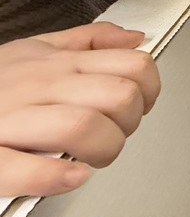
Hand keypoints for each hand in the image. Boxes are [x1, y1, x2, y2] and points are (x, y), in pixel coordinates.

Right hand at [0, 22, 159, 197]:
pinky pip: (24, 168)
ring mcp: (12, 120)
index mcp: (58, 63)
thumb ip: (88, 41)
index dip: (149, 91)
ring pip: (84, 127)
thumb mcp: (36, 49)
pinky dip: (55, 177)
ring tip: (91, 158)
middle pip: (119, 98)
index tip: (140, 105)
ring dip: (103, 149)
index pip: (134, 66)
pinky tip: (69, 177)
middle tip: (114, 134)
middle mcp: (40, 86)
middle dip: (130, 123)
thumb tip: (135, 39)